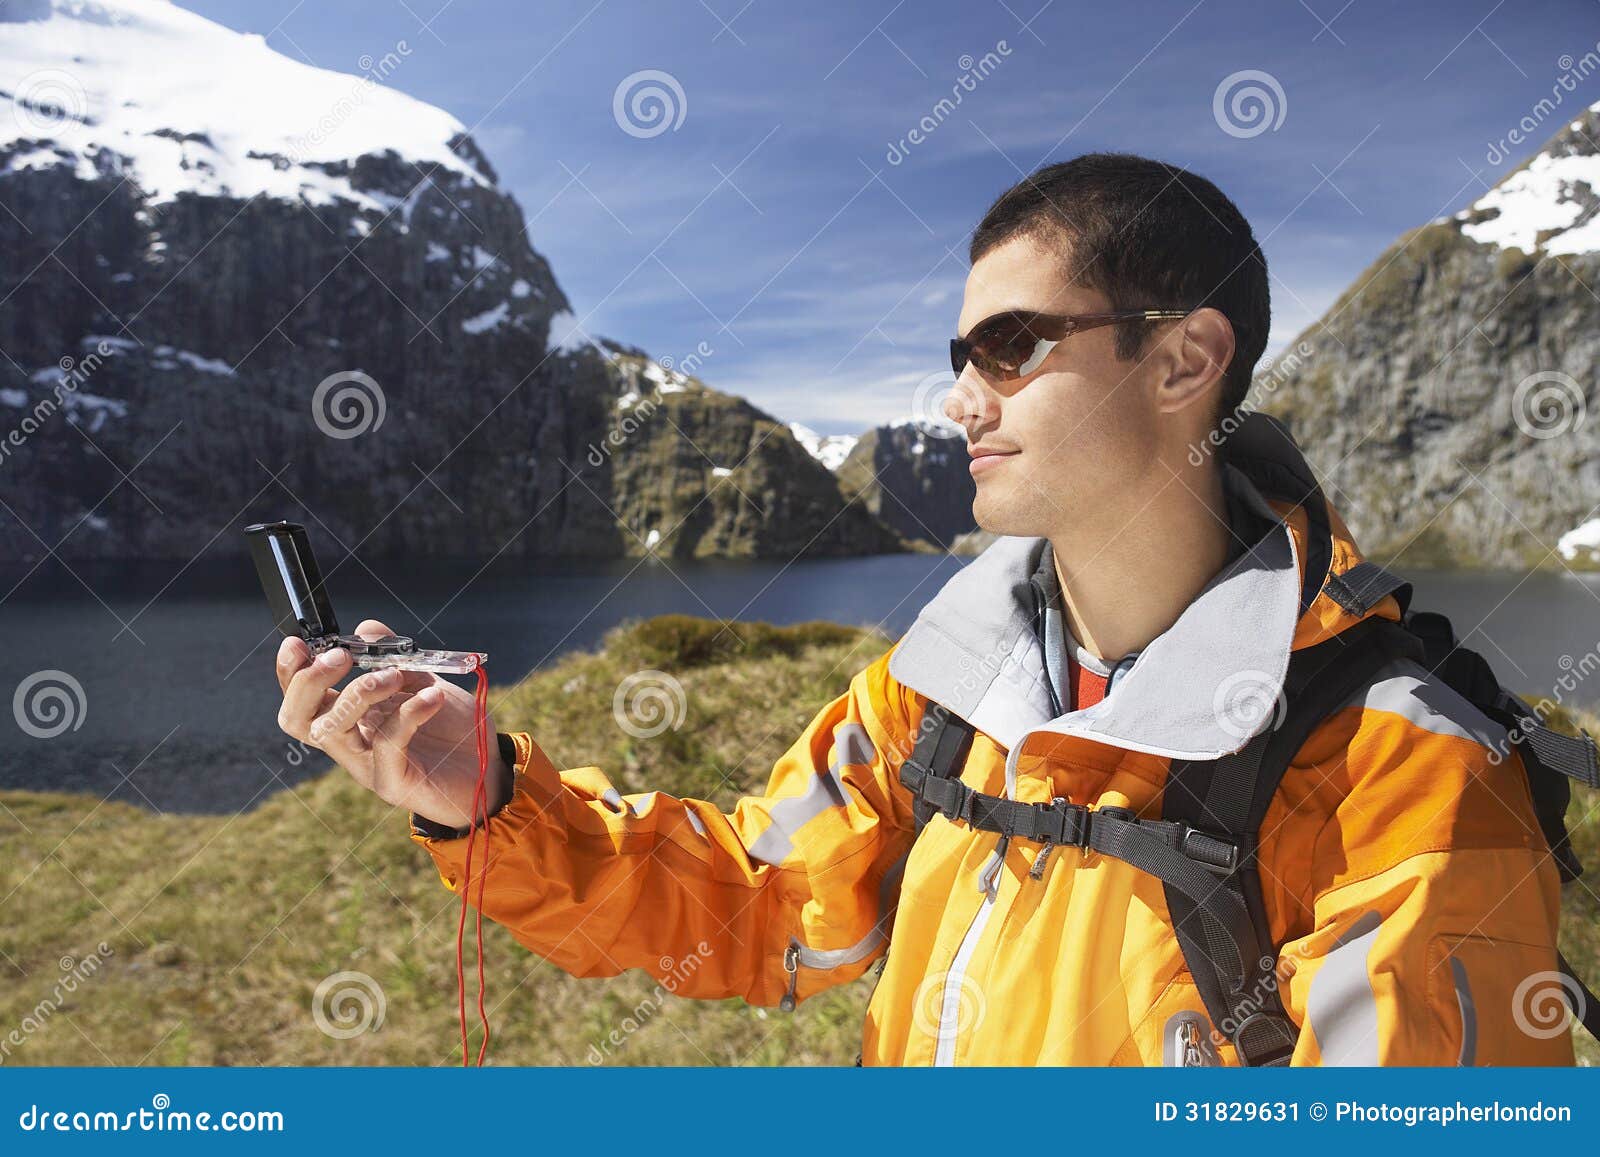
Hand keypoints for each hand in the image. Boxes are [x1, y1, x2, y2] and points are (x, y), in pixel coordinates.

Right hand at [274, 619, 509, 828]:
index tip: (299, 643)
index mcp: (349, 717)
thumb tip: (366, 628)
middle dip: (309, 682)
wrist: (489, 772)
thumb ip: (396, 657)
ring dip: (360, 692)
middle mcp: (350, 743)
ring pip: (333, 730)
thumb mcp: (424, 683)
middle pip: (298, 718)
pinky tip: (434, 698)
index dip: (290, 671)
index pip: (301, 698)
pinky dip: (408, 713)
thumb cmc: (453, 730)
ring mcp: (367, 766)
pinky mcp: (392, 783)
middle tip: (341, 657)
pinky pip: (386, 745)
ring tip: (396, 675)